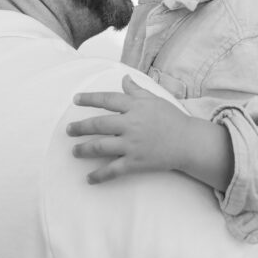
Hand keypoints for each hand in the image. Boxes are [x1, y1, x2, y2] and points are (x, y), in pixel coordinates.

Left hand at [67, 75, 192, 183]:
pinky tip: (89, 178)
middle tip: (68, 130)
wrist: (188, 142)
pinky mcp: (136, 163)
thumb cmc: (171, 119)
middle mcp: (131, 124)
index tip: (76, 99)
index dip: (90, 99)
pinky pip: (113, 170)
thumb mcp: (154, 100)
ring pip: (101, 147)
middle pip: (99, 124)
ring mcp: (132, 145)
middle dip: (80, 127)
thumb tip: (124, 78)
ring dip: (84, 149)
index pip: (107, 100)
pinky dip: (99, 175)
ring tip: (74, 151)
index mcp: (135, 107)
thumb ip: (136, 90)